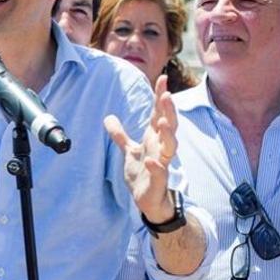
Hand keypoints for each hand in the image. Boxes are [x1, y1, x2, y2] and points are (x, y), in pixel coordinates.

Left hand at [104, 74, 177, 221]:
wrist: (149, 201)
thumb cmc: (143, 174)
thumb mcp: (129, 151)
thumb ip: (120, 134)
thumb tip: (108, 117)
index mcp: (154, 139)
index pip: (159, 114)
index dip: (160, 97)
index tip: (162, 78)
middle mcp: (161, 148)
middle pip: (169, 125)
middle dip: (168, 110)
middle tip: (166, 94)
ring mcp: (161, 164)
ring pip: (170, 147)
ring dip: (168, 134)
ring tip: (162, 122)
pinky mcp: (158, 181)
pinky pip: (159, 172)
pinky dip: (156, 166)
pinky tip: (150, 160)